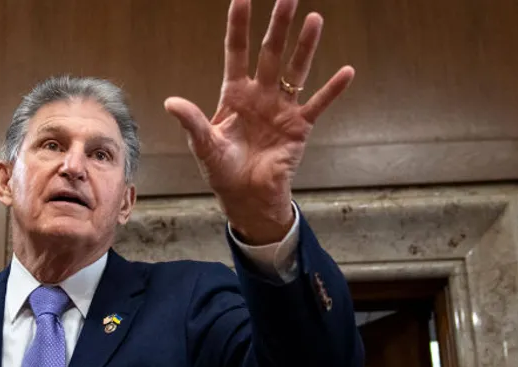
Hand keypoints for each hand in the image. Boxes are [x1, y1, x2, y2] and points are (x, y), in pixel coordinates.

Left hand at [164, 0, 354, 243]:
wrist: (245, 196)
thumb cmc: (222, 169)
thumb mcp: (203, 144)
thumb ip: (191, 121)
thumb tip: (170, 102)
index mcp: (234, 94)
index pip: (236, 52)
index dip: (239, 26)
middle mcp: (260, 94)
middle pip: (270, 52)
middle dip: (278, 25)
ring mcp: (282, 108)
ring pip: (295, 70)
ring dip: (306, 46)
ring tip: (315, 18)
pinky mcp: (300, 126)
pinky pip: (318, 103)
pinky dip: (332, 89)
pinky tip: (347, 71)